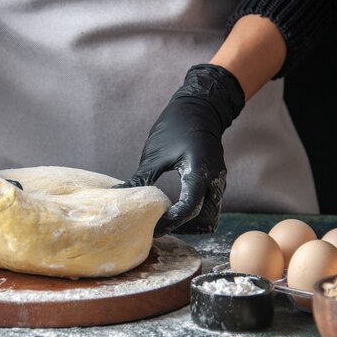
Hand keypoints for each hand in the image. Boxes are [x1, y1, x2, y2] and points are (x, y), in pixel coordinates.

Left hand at [116, 64, 244, 234]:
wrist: (201, 108)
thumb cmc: (176, 126)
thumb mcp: (154, 153)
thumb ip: (140, 179)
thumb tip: (118, 196)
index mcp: (199, 171)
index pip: (189, 208)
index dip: (170, 222)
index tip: (152, 228)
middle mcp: (214, 180)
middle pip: (206, 220)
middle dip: (184, 228)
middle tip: (160, 228)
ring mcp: (218, 182)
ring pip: (210, 217)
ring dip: (191, 225)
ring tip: (166, 223)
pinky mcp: (215, 183)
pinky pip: (210, 208)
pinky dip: (195, 216)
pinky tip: (174, 214)